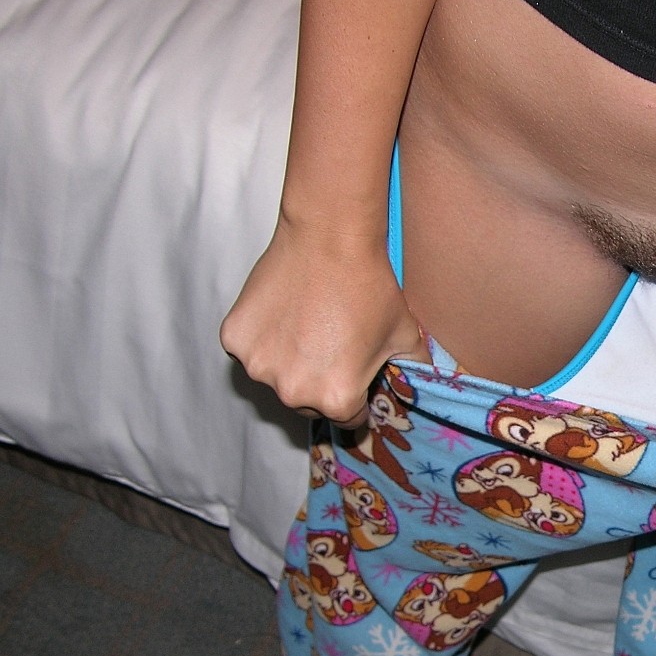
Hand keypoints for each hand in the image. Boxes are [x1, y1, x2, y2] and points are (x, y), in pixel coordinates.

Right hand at [220, 214, 427, 425]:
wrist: (329, 237)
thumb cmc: (370, 287)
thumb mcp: (406, 337)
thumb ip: (415, 372)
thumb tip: (420, 388)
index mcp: (337, 399)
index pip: (349, 418)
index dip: (358, 395)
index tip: (356, 371)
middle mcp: (293, 392)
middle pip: (309, 403)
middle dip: (322, 381)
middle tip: (331, 342)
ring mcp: (259, 366)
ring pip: (277, 377)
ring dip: (289, 361)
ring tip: (307, 324)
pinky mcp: (234, 338)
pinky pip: (251, 350)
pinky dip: (263, 338)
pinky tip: (283, 312)